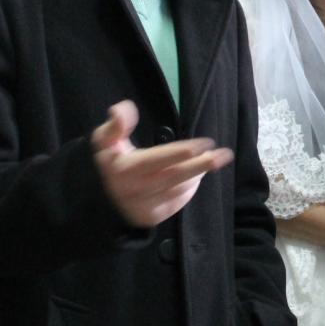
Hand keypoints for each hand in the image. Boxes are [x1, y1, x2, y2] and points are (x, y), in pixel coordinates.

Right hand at [93, 101, 232, 227]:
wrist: (102, 199)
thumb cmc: (110, 161)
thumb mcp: (105, 140)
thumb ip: (116, 124)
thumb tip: (119, 110)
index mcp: (124, 168)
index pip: (156, 160)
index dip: (179, 152)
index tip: (202, 145)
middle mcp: (135, 190)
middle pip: (173, 176)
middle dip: (200, 165)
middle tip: (222, 155)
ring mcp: (144, 206)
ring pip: (179, 189)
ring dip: (198, 173)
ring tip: (212, 159)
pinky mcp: (153, 216)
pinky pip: (178, 201)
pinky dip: (190, 187)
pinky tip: (197, 174)